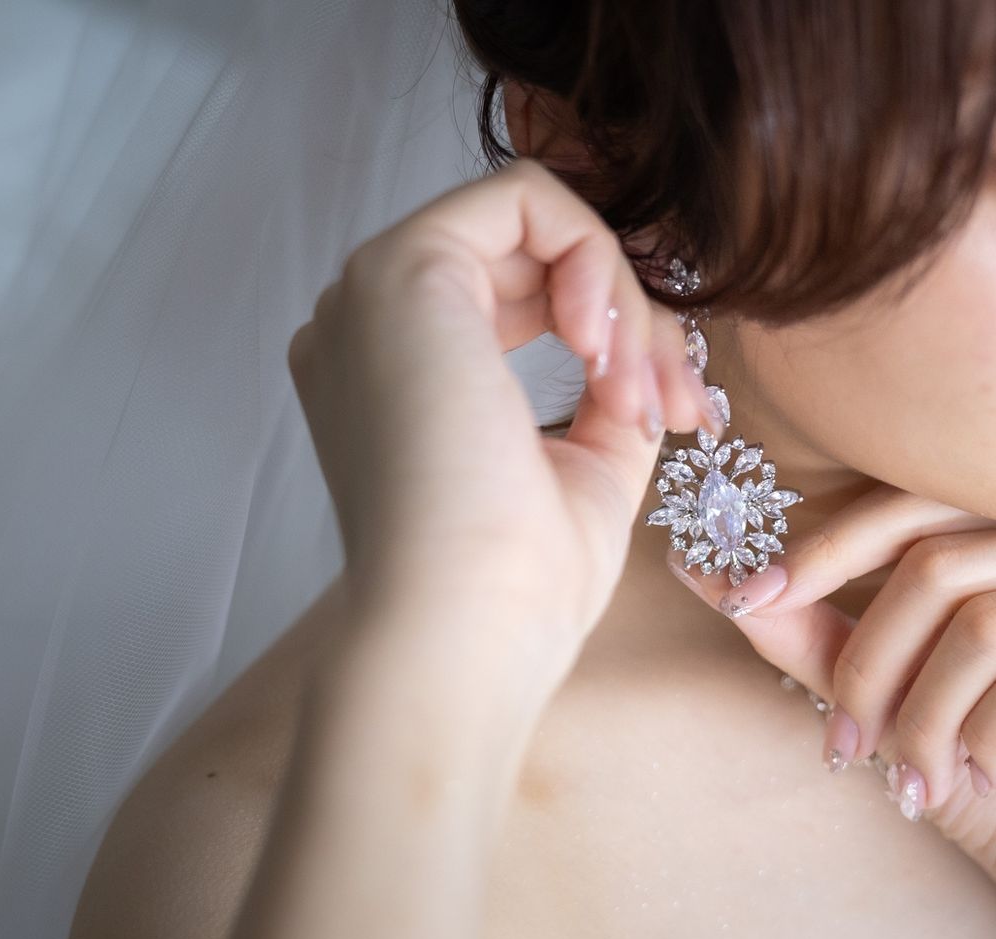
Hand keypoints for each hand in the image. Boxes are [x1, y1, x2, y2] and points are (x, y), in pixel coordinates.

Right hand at [288, 159, 720, 673]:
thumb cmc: (512, 583)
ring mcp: (373, 295)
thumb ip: (599, 392)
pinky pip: (525, 201)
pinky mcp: (401, 270)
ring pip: (534, 226)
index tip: (666, 414)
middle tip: (674, 403)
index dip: (610, 337)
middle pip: (530, 262)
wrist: (463, 634)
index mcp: (392, 378)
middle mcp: (367, 329)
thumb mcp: (580, 469)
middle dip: (629, 320)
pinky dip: (592, 259)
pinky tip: (598, 345)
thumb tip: (641, 346)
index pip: (515, 303)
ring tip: (635, 393)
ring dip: (616, 300)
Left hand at [668, 483, 995, 876]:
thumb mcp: (869, 673)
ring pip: (977, 630)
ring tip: (907, 778)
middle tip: (841, 747)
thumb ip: (795, 620)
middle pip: (931, 569)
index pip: (896, 509)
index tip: (744, 600)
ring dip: (921, 719)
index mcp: (973, 530)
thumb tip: (689, 561)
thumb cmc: (948, 727)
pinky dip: (972, 746)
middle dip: (867, 665)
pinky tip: (962, 781)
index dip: (818, 552)